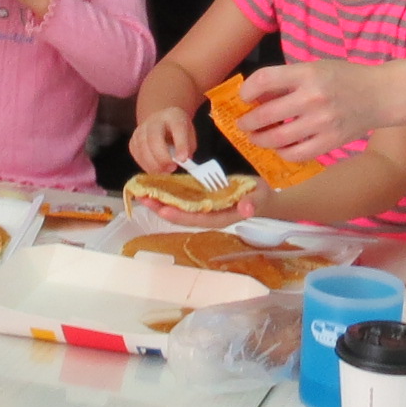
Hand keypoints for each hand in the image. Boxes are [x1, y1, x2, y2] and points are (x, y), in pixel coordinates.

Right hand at [129, 105, 195, 175]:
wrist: (161, 122)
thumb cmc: (178, 132)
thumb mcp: (189, 137)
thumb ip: (187, 149)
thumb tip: (182, 164)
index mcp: (174, 116)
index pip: (177, 128)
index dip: (180, 145)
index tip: (183, 160)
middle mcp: (155, 120)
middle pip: (154, 138)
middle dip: (162, 157)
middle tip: (171, 168)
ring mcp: (141, 129)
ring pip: (142, 147)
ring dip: (153, 164)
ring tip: (164, 171)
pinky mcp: (133, 140)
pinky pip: (136, 154)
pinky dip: (145, 165)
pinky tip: (155, 169)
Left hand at [148, 184, 265, 228]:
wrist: (262, 197)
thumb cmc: (261, 198)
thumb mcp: (260, 198)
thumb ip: (253, 203)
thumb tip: (246, 209)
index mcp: (221, 217)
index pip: (198, 218)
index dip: (181, 215)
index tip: (165, 209)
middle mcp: (209, 215)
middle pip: (183, 216)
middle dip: (163, 209)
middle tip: (144, 200)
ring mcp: (205, 209)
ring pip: (180, 209)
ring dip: (161, 202)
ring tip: (143, 194)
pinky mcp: (202, 200)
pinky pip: (183, 200)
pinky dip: (169, 194)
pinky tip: (156, 188)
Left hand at [234, 60, 379, 161]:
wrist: (381, 95)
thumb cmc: (345, 78)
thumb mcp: (315, 67)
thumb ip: (287, 80)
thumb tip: (255, 96)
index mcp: (308, 73)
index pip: (264, 79)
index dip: (247, 90)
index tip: (243, 98)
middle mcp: (313, 97)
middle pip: (265, 114)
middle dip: (247, 122)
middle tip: (243, 124)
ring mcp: (322, 122)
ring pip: (277, 138)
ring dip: (260, 140)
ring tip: (256, 138)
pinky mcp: (331, 142)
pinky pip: (296, 154)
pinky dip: (282, 153)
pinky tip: (280, 148)